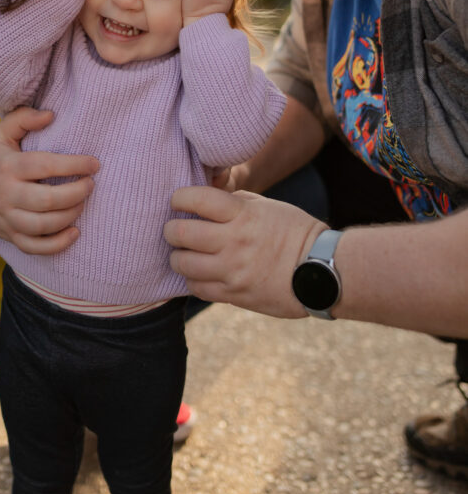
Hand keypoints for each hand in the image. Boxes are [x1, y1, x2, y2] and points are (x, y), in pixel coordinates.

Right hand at [0, 106, 98, 253]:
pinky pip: (35, 247)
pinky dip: (58, 244)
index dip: (73, 164)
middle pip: (47, 200)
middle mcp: (6, 195)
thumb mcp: (1, 134)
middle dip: (76, 193)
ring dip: (71, 215)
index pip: (44, 166)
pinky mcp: (11, 237)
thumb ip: (23, 118)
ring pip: (44, 225)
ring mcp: (8, 219)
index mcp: (7, 167)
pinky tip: (75, 231)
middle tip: (90, 184)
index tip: (94, 163)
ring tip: (83, 202)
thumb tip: (51, 115)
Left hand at [163, 185, 326, 316]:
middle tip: (174, 229)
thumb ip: (236, 201)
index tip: (177, 201)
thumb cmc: (295, 232)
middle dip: (171, 229)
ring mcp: (233, 270)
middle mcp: (234, 241)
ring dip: (177, 257)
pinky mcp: (235, 295)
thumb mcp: (268, 206)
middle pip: (181, 233)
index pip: (196, 199)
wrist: (322, 271)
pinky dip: (192, 279)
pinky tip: (198, 273)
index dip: (179, 198)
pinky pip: (198, 288)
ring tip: (183, 253)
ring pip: (183, 264)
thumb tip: (205, 200)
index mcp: (243, 215)